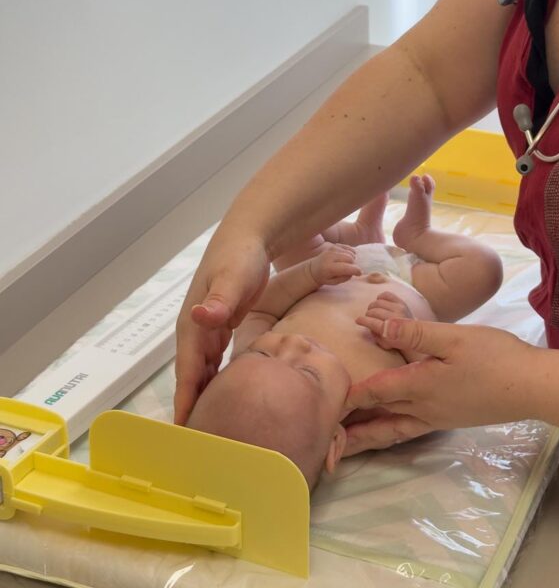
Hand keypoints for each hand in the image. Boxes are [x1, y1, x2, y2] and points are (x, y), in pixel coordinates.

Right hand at [174, 224, 269, 424]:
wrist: (248, 236)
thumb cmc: (240, 255)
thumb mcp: (233, 276)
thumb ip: (221, 298)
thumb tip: (202, 317)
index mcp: (193, 325)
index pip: (187, 373)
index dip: (186, 403)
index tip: (186, 434)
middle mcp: (195, 331)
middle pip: (191, 379)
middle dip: (192, 410)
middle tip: (199, 446)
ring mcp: (207, 330)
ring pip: (202, 374)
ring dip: (203, 400)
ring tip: (210, 433)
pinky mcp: (221, 328)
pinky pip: (214, 364)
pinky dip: (215, 384)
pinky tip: (225, 402)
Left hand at [308, 244, 361, 285]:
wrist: (313, 269)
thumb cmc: (324, 278)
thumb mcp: (333, 282)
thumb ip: (344, 277)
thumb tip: (354, 271)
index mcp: (329, 268)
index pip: (346, 268)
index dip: (356, 270)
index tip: (359, 273)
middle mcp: (330, 257)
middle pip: (350, 258)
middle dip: (353, 265)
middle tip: (351, 270)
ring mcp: (332, 249)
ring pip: (350, 253)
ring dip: (352, 259)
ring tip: (347, 265)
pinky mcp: (333, 245)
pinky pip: (347, 247)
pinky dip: (350, 252)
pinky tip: (347, 258)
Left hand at [342, 318, 535, 454]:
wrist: (532, 387)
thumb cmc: (495, 357)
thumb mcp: (454, 338)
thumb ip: (415, 334)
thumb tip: (379, 327)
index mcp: (421, 386)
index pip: (375, 391)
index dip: (347, 395)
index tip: (321, 401)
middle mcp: (424, 408)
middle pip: (378, 421)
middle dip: (350, 431)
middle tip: (324, 442)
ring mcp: (438, 417)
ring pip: (393, 430)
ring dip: (368, 437)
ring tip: (347, 446)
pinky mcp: (449, 417)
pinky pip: (409, 428)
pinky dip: (391, 431)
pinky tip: (388, 428)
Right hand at [356, 292, 414, 348]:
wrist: (413, 333)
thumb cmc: (396, 340)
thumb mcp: (385, 344)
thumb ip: (376, 336)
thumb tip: (370, 326)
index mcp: (391, 330)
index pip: (372, 323)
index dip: (362, 321)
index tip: (357, 320)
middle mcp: (396, 316)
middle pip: (374, 311)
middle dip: (367, 315)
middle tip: (367, 318)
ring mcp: (399, 307)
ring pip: (378, 302)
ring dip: (372, 307)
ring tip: (373, 312)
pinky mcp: (401, 301)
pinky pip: (386, 294)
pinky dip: (380, 297)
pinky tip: (379, 303)